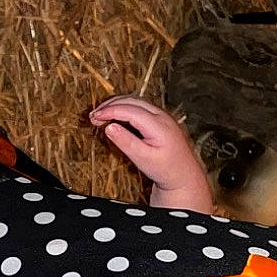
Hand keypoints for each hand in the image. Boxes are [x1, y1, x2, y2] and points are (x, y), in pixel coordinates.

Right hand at [89, 95, 208, 204]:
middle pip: (132, 101)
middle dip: (110, 105)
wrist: (183, 175)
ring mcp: (162, 116)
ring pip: (135, 101)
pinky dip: (124, 108)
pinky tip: (114, 117)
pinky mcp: (159, 119)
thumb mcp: (143, 159)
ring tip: (100, 115)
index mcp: (159, 126)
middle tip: (93, 116)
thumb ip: (126, 142)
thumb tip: (109, 127)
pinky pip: (139, 107)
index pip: (130, 110)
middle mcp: (162, 116)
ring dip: (116, 105)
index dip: (110, 111)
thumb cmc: (165, 169)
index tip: (95, 117)